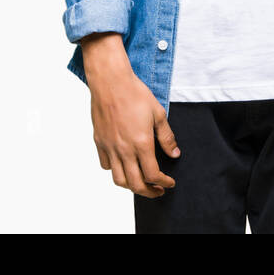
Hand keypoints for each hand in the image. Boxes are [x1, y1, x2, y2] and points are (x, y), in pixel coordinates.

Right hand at [82, 37, 178, 197]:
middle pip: (135, 184)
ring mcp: (109, 147)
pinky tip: (124, 165)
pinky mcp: (99, 142)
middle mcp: (123, 150)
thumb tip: (175, 154)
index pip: (153, 175)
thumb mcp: (158, 113)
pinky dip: (116, 171)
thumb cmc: (135, 94)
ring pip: (118, 179)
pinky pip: (106, 165)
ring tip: (142, 183)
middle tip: (158, 191)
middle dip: (149, 192)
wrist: (111, 82)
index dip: (163, 183)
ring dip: (131, 186)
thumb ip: (166, 137)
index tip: (169, 183)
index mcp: (141, 143)